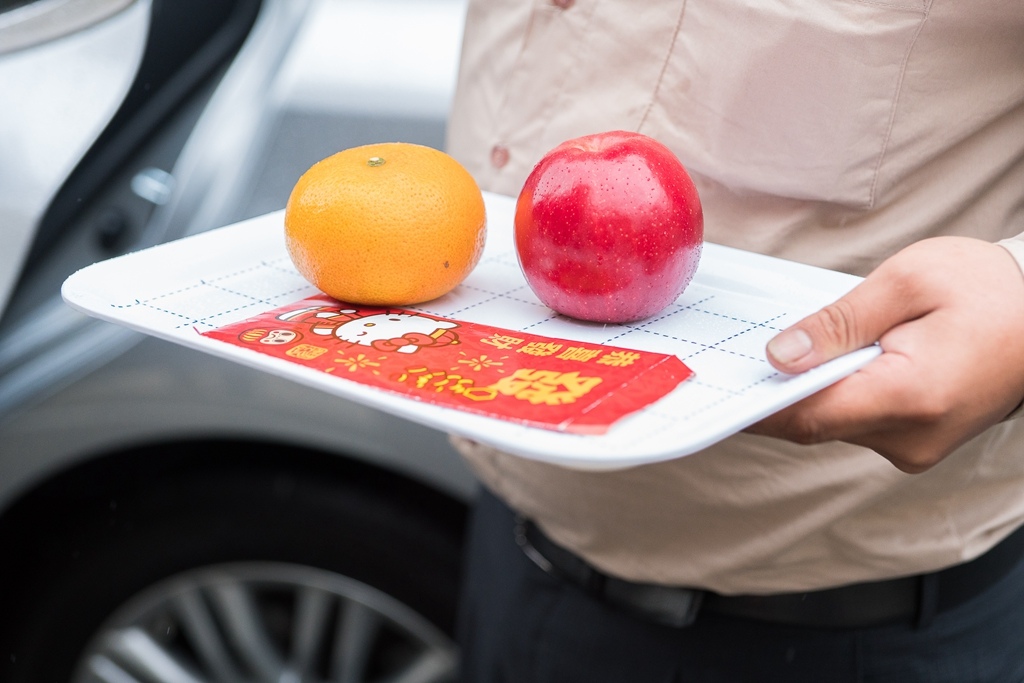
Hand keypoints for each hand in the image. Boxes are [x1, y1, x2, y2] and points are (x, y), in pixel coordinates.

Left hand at [747, 237, 1023, 472]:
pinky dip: (833, 395)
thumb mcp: (907, 282)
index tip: (714, 389)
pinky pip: (855, 422)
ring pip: (832, 424)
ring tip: (781, 351)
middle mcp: (911, 437)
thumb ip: (837, 322)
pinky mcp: (915, 442)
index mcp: (910, 397)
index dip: (754, 404)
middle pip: (814, 423)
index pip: (806, 415)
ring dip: (805, 391)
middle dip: (774, 392)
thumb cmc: (988, 290)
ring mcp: (915, 447)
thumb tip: (778, 357)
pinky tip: (822, 363)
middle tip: (729, 362)